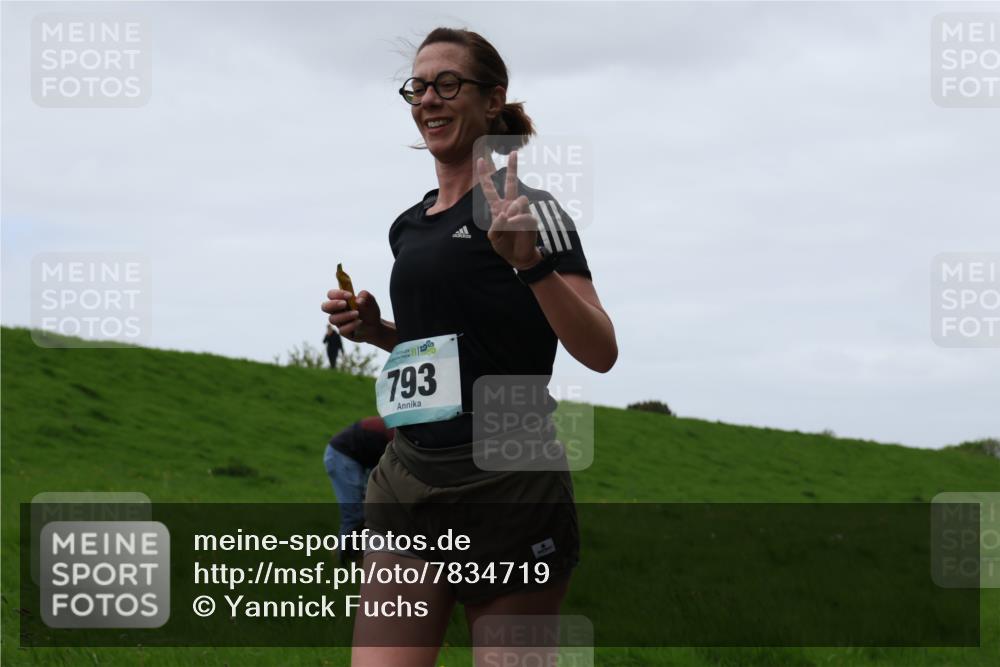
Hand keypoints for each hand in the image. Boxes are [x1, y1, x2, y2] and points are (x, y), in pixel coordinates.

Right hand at [321, 288, 382, 343]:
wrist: (375, 327)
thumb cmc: (369, 311)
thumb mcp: (371, 301)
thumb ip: (366, 296)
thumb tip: (358, 300)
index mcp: (340, 300)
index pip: (331, 294)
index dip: (337, 294)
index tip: (350, 295)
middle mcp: (337, 311)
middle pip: (325, 307)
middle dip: (333, 304)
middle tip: (345, 304)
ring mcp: (339, 322)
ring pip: (332, 319)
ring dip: (345, 315)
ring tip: (357, 313)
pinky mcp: (343, 332)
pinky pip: (342, 330)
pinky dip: (351, 325)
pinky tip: (360, 322)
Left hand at [477, 151, 541, 270]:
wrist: (519, 257)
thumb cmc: (504, 245)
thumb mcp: (493, 237)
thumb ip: (496, 225)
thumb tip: (505, 214)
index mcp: (497, 208)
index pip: (489, 189)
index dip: (485, 175)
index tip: (481, 160)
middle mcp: (509, 206)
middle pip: (511, 183)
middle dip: (512, 167)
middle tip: (513, 152)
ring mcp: (521, 211)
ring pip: (519, 200)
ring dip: (512, 211)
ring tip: (510, 224)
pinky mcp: (531, 218)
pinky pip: (524, 214)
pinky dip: (518, 221)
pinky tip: (515, 227)